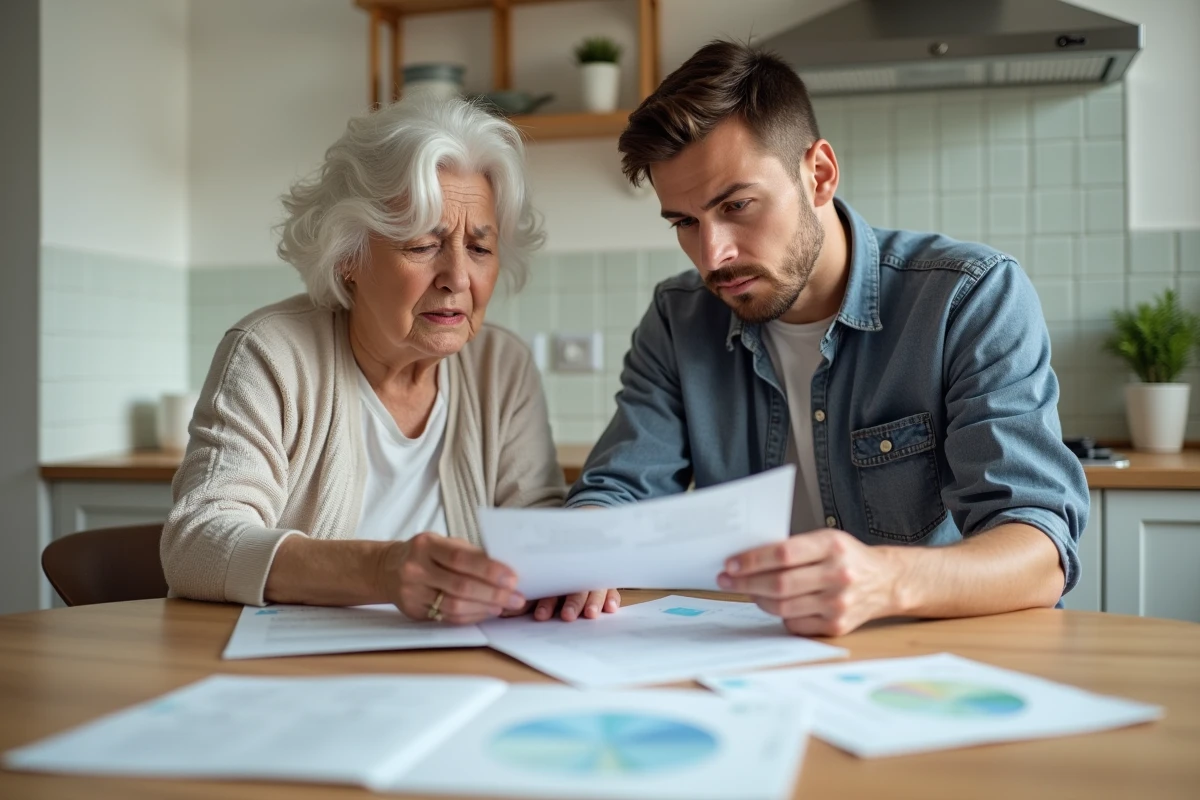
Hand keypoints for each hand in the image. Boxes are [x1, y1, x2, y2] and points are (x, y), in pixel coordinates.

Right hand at [377, 532, 525, 624]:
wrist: (388, 568)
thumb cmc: (426, 554)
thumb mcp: (444, 544)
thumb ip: (471, 555)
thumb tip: (506, 571)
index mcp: (427, 545)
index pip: (461, 558)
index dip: (489, 570)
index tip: (513, 578)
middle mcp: (416, 568)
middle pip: (460, 586)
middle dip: (494, 593)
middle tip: (517, 598)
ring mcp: (412, 592)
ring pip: (454, 606)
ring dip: (484, 608)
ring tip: (504, 606)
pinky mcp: (413, 610)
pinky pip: (447, 617)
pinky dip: (471, 616)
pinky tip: (486, 612)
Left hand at [506, 589, 620, 621]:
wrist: (567, 561)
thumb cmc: (543, 581)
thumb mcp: (531, 590)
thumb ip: (520, 601)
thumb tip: (504, 611)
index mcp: (552, 578)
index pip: (549, 587)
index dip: (545, 603)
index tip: (541, 615)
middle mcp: (571, 579)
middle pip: (572, 588)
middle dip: (570, 602)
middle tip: (567, 615)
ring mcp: (588, 581)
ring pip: (593, 588)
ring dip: (592, 601)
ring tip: (590, 613)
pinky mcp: (605, 587)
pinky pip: (611, 590)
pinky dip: (612, 598)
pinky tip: (611, 608)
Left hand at [717, 529, 899, 636]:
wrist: (886, 582)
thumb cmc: (847, 558)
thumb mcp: (825, 540)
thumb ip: (793, 548)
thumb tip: (747, 560)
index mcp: (832, 546)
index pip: (783, 553)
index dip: (752, 560)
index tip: (731, 564)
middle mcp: (838, 575)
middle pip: (780, 583)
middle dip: (746, 582)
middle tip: (726, 580)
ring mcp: (838, 604)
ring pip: (783, 606)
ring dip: (758, 599)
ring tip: (748, 591)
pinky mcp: (837, 626)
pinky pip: (794, 623)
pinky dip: (779, 614)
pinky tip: (774, 604)